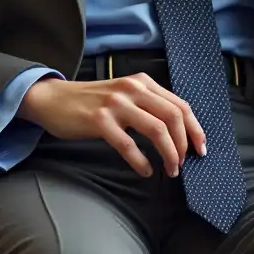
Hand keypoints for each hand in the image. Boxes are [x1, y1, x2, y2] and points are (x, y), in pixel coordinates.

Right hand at [19, 74, 206, 178]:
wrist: (53, 99)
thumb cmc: (91, 102)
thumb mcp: (124, 95)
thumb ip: (148, 105)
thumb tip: (177, 133)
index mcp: (142, 82)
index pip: (180, 105)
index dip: (194, 129)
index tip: (201, 148)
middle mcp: (132, 89)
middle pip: (173, 117)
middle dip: (184, 144)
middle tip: (184, 163)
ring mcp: (116, 104)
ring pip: (157, 130)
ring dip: (169, 154)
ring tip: (171, 170)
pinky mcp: (100, 121)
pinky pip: (128, 145)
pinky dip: (141, 162)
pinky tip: (145, 170)